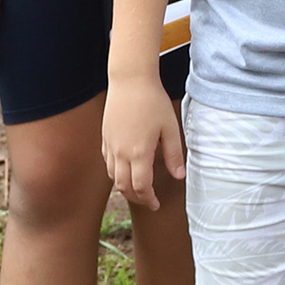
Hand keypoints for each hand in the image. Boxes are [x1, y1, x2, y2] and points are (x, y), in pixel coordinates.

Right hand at [102, 74, 183, 210]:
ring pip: (113, 177)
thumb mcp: (170, 128)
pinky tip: (126, 170)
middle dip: (137, 198)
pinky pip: (108, 163)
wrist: (130, 81)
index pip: (141, 187)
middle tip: (149, 201)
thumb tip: (179, 175)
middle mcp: (121, 153)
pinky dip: (116, 173)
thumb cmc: (153, 101)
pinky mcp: (104, 138)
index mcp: (139, 153)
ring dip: (125, 188)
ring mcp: (110, 146)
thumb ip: (174, 154)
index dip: (149, 199)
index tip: (156, 204)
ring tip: (138, 189)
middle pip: (124, 187)